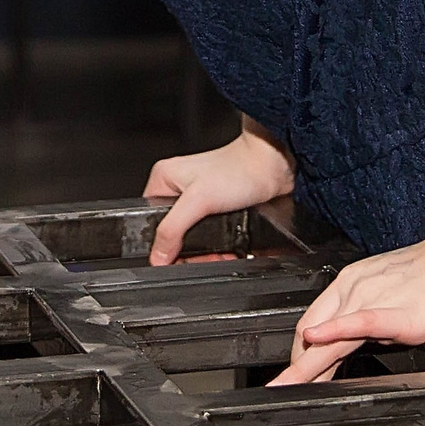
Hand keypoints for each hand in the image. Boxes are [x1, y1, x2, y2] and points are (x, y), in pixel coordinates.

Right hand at [144, 126, 294, 263]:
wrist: (273, 165)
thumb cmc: (240, 169)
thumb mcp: (198, 201)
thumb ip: (172, 230)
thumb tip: (157, 256)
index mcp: (163, 180)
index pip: (150, 222)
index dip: (163, 245)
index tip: (178, 259)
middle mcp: (178, 189)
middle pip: (173, 235)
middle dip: (191, 253)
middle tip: (206, 260)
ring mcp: (198, 199)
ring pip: (194, 239)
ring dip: (208, 253)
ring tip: (221, 257)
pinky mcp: (217, 208)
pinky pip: (211, 236)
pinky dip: (220, 248)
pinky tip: (229, 251)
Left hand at [269, 226, 424, 385]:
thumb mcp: (390, 291)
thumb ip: (369, 314)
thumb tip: (357, 339)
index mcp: (351, 282)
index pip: (312, 321)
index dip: (299, 350)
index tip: (291, 371)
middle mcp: (354, 289)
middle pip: (311, 331)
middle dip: (294, 364)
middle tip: (279, 387)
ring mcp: (373, 299)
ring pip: (328, 335)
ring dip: (305, 364)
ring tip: (287, 384)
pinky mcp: (396, 313)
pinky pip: (358, 322)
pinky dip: (334, 331)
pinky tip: (317, 340)